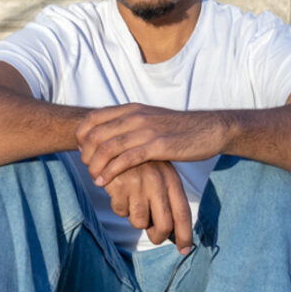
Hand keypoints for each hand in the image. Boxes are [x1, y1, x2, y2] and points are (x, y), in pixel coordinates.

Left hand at [77, 103, 226, 186]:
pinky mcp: (157, 146)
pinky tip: (104, 182)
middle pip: (95, 134)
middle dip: (86, 155)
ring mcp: (146, 130)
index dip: (81, 136)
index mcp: (131, 109)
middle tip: (88, 168)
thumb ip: (130, 124)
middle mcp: (135, 116)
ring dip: (95, 166)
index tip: (84, 151)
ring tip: (94, 178)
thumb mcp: (150, 119)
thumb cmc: (179, 129)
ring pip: (107, 148)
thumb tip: (110, 134)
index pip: (92, 118)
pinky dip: (110, 172)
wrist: (209, 129)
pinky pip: (125, 160)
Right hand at [104, 160, 193, 252]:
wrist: (113, 141)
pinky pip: (121, 211)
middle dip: (158, 236)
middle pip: (164, 224)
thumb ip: (167, 199)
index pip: (183, 213)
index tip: (185, 250)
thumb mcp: (160, 174)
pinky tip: (119, 192)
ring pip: (139, 221)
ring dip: (135, 219)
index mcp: (171, 180)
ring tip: (132, 203)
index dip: (185, 235)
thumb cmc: (140, 164)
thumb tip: (170, 232)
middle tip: (154, 237)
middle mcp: (158, 182)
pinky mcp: (120, 185)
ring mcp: (139, 184)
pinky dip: (120, 207)